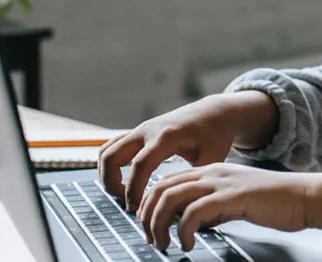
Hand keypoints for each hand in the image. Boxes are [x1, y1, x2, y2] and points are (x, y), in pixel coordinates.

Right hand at [98, 91, 276, 210]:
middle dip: (110, 182)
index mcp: (167, 136)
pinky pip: (112, 146)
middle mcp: (148, 130)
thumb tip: (183, 207)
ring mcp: (141, 130)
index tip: (134, 208)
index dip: (133, 189)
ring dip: (106, 173)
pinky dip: (110, 164)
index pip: (140, 165)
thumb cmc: (215, 135)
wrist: (214, 112)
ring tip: (123, 193)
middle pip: (111, 155)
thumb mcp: (213, 158)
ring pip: (106, 150)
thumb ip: (196, 181)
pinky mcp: (138, 132)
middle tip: (127, 202)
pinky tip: (124, 181)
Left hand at [137, 163, 308, 250]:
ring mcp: (220, 183)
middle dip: (148, 216)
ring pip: (170, 198)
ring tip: (164, 243)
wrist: (303, 196)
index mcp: (211, 171)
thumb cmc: (274, 202)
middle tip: (153, 238)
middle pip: (160, 188)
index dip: (150, 204)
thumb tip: (191, 224)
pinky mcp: (230, 197)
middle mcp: (211, 173)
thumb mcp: (234, 200)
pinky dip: (183, 231)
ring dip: (159, 224)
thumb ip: (212, 207)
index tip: (149, 225)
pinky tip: (188, 244)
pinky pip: (192, 213)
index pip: (165, 181)